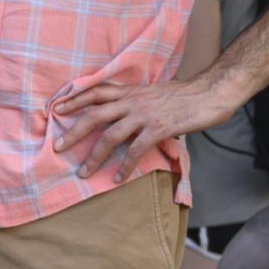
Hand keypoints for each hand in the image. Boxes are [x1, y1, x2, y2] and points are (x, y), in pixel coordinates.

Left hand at [51, 76, 238, 184]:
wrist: (211, 92)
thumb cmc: (185, 95)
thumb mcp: (154, 92)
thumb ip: (136, 101)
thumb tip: (124, 115)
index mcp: (131, 91)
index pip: (96, 91)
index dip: (75, 99)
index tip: (57, 108)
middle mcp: (133, 101)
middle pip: (94, 115)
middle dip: (74, 132)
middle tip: (58, 147)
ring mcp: (144, 115)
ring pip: (110, 136)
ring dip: (94, 156)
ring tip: (84, 172)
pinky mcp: (158, 128)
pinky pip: (135, 150)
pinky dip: (124, 166)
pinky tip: (118, 178)